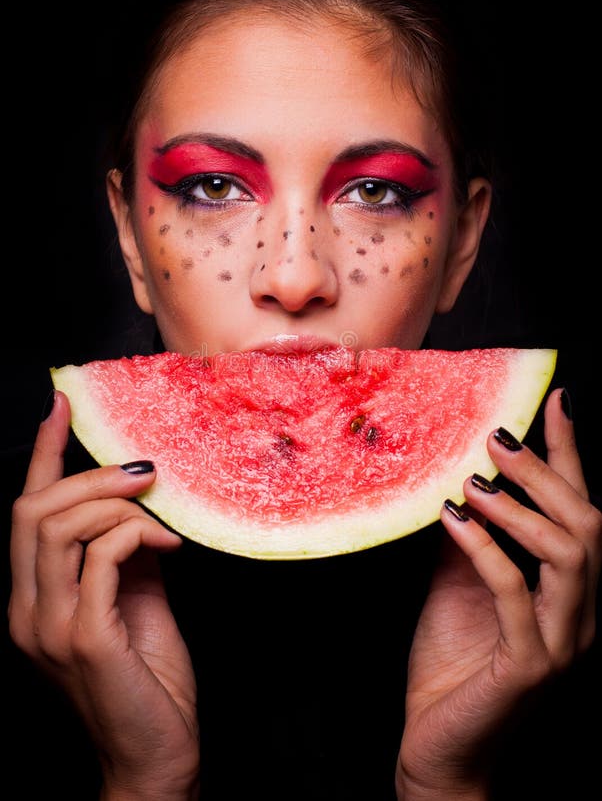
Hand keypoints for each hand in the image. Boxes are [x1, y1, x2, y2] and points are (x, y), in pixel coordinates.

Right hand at [9, 391, 199, 800]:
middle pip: (32, 511)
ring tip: (158, 507)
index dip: (43, 455)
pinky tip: (168, 544)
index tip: (62, 407)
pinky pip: (102, 557)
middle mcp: (27, 610)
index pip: (25, 513)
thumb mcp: (134, 600)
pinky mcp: (84, 638)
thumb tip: (138, 503)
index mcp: (34, 598)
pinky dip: (135, 535)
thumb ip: (124, 553)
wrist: (156, 755)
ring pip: (60, 526)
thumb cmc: (146, 679)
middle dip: (88, 475)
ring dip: (115, 502)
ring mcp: (49, 626)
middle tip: (141, 469)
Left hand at [396, 387, 600, 800]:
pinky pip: (514, 591)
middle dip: (546, 471)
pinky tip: (453, 518)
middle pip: (586, 523)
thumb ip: (469, 540)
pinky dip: (485, 547)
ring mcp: (563, 641)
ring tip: (476, 477)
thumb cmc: (451, 669)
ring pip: (568, 553)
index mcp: (567, 592)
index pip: (578, 509)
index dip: (570, 454)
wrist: (440, 752)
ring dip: (521, 506)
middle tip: (498, 435)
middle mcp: (580, 613)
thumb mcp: (457, 588)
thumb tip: (459, 479)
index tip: (556, 400)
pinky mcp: (532, 665)